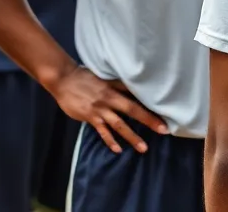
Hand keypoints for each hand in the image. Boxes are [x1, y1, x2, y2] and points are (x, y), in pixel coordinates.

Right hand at [49, 68, 167, 154]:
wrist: (64, 79)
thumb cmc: (85, 77)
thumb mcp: (104, 77)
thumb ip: (117, 84)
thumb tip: (133, 88)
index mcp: (114, 86)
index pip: (135, 94)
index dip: (149, 101)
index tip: (164, 110)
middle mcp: (109, 98)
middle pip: (132, 109)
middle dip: (148, 120)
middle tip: (162, 130)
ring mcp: (100, 109)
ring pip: (119, 124)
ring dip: (132, 136)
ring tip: (143, 147)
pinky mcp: (90, 117)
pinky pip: (102, 131)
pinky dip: (110, 140)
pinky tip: (118, 149)